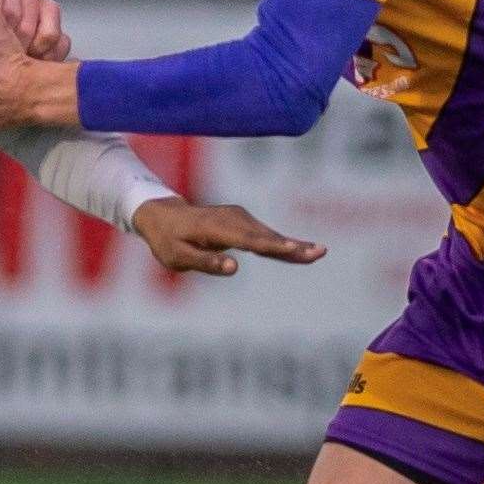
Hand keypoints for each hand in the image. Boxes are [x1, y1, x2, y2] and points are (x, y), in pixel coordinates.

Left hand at [131, 197, 326, 276]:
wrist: (163, 215)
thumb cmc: (168, 240)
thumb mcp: (177, 257)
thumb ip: (205, 262)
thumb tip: (233, 268)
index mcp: (216, 229)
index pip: (250, 241)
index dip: (274, 247)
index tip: (295, 251)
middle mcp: (232, 219)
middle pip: (266, 237)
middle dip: (293, 246)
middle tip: (320, 253)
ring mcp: (239, 218)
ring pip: (269, 236)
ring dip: (293, 245)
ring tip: (319, 253)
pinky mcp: (243, 222)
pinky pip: (265, 236)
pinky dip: (283, 244)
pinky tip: (302, 251)